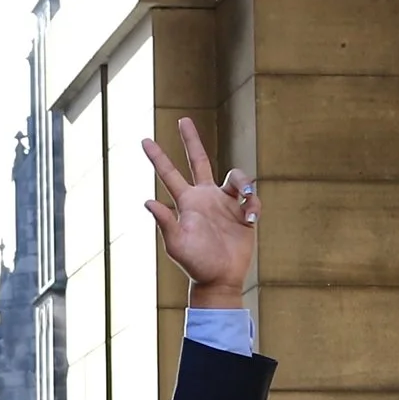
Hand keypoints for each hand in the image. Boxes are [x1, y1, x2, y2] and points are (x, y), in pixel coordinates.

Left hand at [140, 117, 258, 307]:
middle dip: (191, 140)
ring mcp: (224, 203)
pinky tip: (250, 221)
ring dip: (244, 184)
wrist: (219, 279)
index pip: (169, 173)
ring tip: (248, 203)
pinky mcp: (242, 211)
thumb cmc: (195, 264)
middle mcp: (204, 197)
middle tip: (183, 120)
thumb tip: (148, 201)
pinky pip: (252, 198)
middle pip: (199, 160)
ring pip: (236, 176)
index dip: (158, 157)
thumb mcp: (176, 244)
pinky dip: (254, 205)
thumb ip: (165, 222)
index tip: (144, 139)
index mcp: (186, 202)